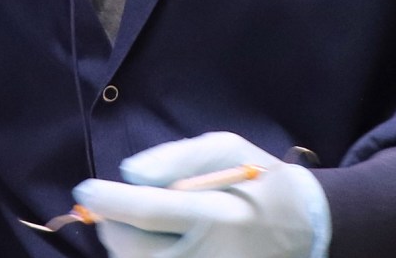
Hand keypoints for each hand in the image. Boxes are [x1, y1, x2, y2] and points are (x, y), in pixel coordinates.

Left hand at [73, 132, 330, 257]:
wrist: (310, 227)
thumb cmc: (260, 181)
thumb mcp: (227, 149)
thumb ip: (177, 158)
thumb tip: (130, 173)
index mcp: (220, 215)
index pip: (149, 212)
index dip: (110, 201)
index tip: (86, 191)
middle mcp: (214, 257)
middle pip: (136, 252)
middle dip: (112, 227)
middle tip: (111, 209)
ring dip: (125, 249)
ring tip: (137, 227)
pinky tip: (154, 246)